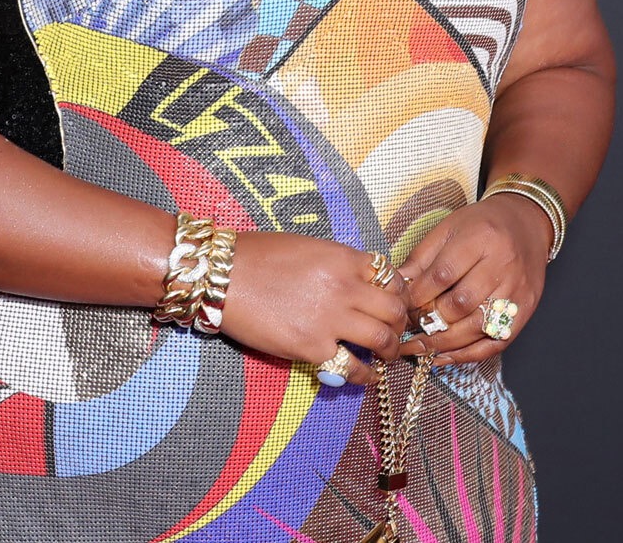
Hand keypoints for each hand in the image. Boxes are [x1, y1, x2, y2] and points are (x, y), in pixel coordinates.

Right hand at [218, 232, 409, 384]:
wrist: (223, 276)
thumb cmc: (258, 255)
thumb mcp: (307, 247)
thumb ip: (337, 264)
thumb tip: (357, 281)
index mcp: (343, 258)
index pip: (390, 276)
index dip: (397, 291)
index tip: (394, 301)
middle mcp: (344, 287)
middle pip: (394, 309)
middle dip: (399, 323)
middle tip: (394, 331)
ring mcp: (330, 319)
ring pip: (382, 339)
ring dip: (389, 350)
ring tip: (384, 355)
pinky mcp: (312, 348)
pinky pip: (353, 368)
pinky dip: (364, 375)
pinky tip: (364, 376)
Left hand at [397, 196, 550, 364]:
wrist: (526, 225)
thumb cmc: (481, 225)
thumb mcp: (448, 228)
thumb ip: (422, 257)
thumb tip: (397, 284)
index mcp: (480, 238)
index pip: (443, 274)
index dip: (418, 294)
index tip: (400, 305)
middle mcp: (502, 265)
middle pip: (460, 304)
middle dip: (430, 320)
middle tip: (408, 327)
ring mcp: (517, 292)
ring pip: (477, 328)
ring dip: (444, 343)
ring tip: (418, 348)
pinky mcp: (525, 312)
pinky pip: (495, 342)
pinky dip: (467, 354)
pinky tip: (444, 356)